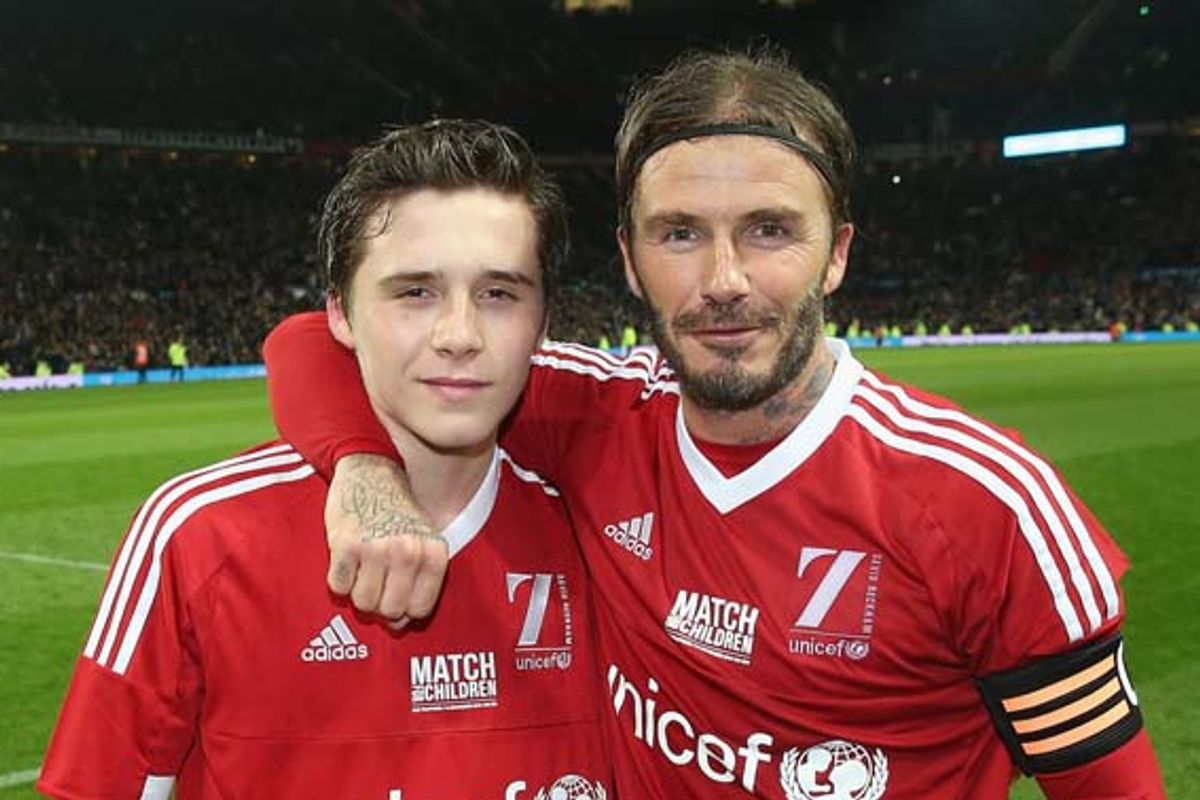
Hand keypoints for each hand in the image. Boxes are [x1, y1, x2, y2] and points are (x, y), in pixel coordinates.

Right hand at [325, 454, 447, 625]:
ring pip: (363, 603)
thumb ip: (418, 584)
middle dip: (381, 603)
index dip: (405, 608)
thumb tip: (398, 625)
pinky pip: (339, 587)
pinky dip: (340, 579)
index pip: (420, 609)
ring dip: (359, 591)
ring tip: (364, 567)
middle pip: (391, 611)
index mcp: (434, 553)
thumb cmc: (399, 513)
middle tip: (376, 581)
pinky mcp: (345, 545)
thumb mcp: (424, 542)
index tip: (397, 593)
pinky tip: (348, 558)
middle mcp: (408, 552)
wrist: (371, 472)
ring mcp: (376, 548)